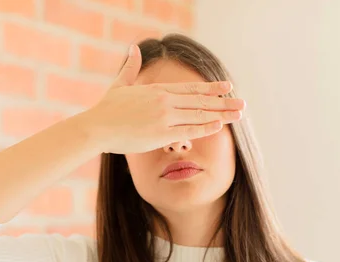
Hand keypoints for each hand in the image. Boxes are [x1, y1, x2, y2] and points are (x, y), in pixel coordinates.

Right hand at [78, 44, 245, 153]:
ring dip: (221, 114)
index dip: (211, 88)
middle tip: (242, 104)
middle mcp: (165, 101)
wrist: (97, 127)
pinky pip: (189, 130)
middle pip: (200, 101)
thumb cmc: (107, 109)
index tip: (227, 87)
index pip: (191, 88)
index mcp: (158, 90)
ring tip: (239, 114)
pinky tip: (220, 125)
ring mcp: (164, 117)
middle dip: (224, 102)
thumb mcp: (120, 85)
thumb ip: (130, 67)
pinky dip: (205, 127)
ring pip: (199, 115)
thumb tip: (132, 48)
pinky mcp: (161, 133)